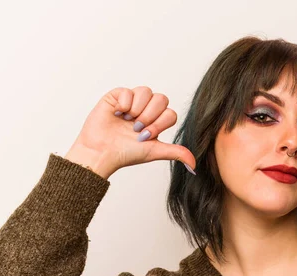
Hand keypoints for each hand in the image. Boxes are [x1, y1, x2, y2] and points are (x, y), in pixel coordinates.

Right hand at [65, 86, 196, 178]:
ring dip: (138, 109)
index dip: (159, 123)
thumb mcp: (155, 152)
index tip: (145, 136)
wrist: (101, 153)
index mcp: (156, 121)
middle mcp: (146, 110)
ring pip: (146, 91)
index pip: (170, 113)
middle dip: (150, 115)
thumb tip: (194, 164)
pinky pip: (127, 90)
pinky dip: (124, 103)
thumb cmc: (126, 153)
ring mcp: (131, 102)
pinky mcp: (116, 97)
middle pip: (161, 99)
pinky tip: (117, 114)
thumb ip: (176, 152)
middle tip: (137, 128)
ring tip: (127, 121)